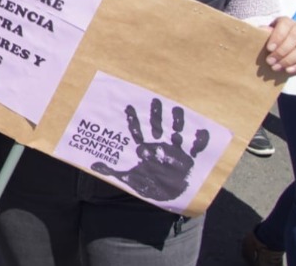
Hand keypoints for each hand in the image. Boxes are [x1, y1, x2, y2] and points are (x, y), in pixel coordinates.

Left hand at [90, 98, 208, 201]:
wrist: (169, 196)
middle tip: (155, 99)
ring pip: (176, 131)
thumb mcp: (129, 178)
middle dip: (156, 113)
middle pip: (157, 125)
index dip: (133, 119)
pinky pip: (196, 147)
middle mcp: (160, 144)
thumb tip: (93, 165)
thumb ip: (112, 170)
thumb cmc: (148, 184)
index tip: (128, 106)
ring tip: (178, 108)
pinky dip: (200, 139)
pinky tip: (202, 130)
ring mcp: (175, 149)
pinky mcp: (189, 157)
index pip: (137, 130)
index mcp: (145, 147)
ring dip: (177, 120)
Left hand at [263, 17, 295, 73]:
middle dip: (282, 50)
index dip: (278, 36)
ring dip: (290, 59)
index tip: (269, 48)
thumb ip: (263, 34)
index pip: (285, 24)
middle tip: (270, 61)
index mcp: (287, 22)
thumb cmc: (270, 41)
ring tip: (277, 67)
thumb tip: (263, 31)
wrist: (279, 50)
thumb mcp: (264, 36)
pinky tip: (288, 70)